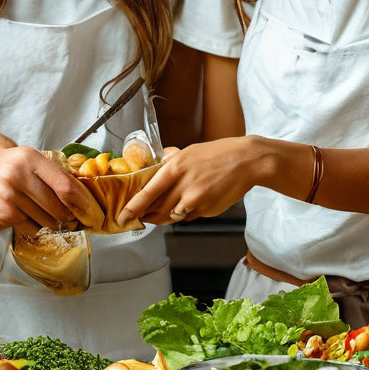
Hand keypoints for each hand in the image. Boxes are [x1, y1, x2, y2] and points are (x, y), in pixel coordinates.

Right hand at [0, 146, 103, 232]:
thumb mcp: (19, 159)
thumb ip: (45, 172)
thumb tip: (76, 192)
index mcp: (28, 157)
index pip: (66, 185)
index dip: (84, 203)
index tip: (93, 213)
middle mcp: (20, 175)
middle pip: (58, 206)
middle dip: (64, 216)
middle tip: (65, 217)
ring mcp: (11, 196)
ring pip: (45, 219)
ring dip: (45, 220)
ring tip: (30, 209)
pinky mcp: (4, 214)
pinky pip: (29, 227)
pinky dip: (29, 225)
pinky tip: (17, 213)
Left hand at [116, 137, 266, 226]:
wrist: (245, 161)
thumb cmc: (217, 154)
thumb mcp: (188, 152)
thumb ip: (170, 161)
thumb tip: (155, 167)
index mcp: (175, 167)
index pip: (147, 192)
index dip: (133, 207)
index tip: (123, 216)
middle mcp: (183, 184)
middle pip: (157, 209)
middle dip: (148, 215)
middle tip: (142, 217)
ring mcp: (196, 199)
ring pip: (172, 216)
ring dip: (166, 216)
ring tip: (170, 207)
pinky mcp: (207, 209)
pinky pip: (189, 217)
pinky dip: (186, 213)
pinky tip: (194, 202)